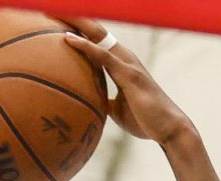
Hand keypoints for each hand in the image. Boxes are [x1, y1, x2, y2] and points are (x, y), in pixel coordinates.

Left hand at [62, 19, 195, 147]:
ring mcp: (128, 64)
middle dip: (76, 19)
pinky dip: (85, 46)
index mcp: (121, 65)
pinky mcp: (129, 75)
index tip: (58, 23)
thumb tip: (89, 102)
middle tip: (53, 10)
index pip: (96, 42)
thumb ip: (104, 101)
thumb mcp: (117, 109)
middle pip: (96, 32)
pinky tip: (68, 39)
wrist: (167, 128)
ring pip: (98, 37)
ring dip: (78, 23)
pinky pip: (103, 56)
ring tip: (57, 12)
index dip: (79, 31)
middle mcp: (124, 58)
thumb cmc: (144, 119)